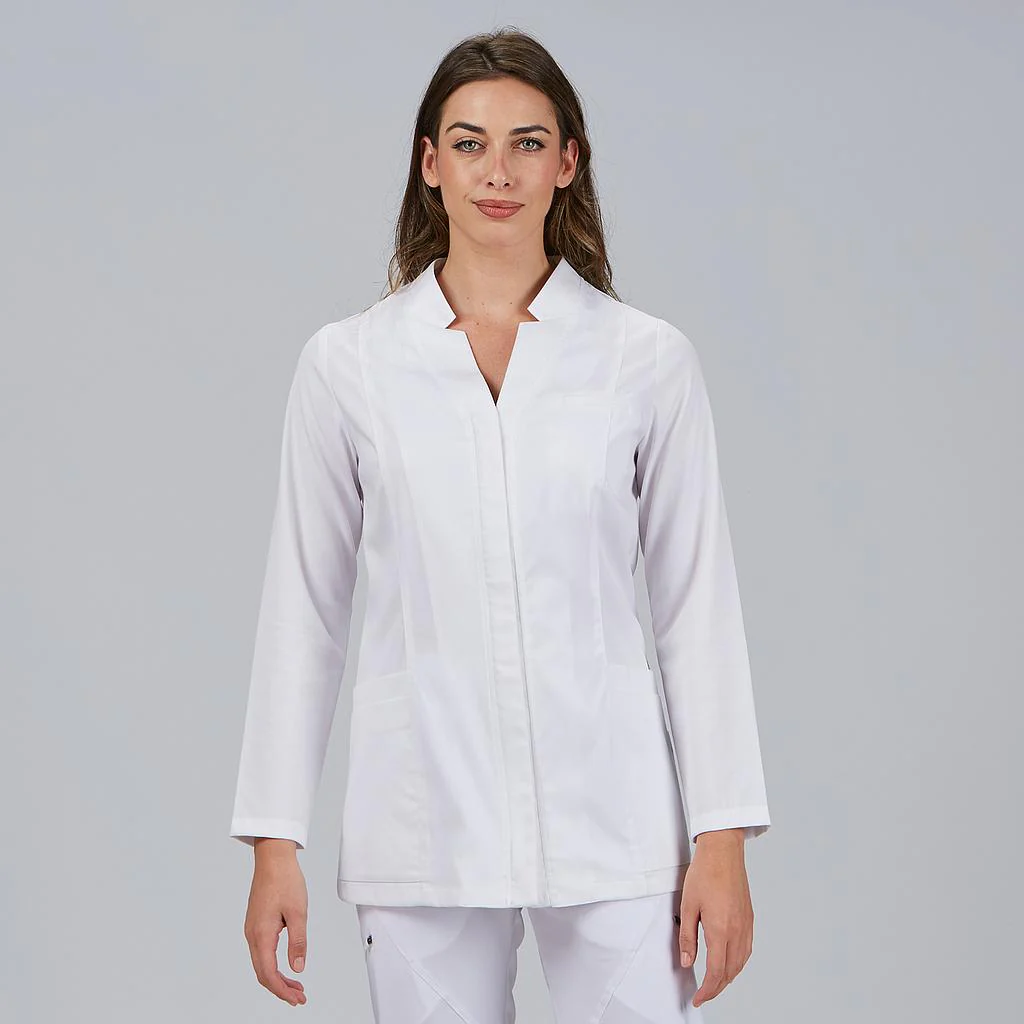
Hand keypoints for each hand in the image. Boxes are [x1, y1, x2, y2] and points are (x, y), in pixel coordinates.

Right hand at [242, 839, 308, 1005]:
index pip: (269, 974)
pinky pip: (262, 951)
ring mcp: (252, 929)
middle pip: (262, 973)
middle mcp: (252, 935)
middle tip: (299, 997)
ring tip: (296, 985)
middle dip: (280, 988)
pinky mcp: (256, 923)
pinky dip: (273, 964)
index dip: (282, 990)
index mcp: (262, 934)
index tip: (297, 998)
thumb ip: (298, 942)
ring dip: (277, 977)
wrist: (273, 858)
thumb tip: (297, 968)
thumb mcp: (298, 912)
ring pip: (261, 963)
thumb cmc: (286, 880)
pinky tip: (286, 965)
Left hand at [677, 828, 753, 1007]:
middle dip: (717, 988)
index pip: (715, 972)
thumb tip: (687, 961)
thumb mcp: (688, 905)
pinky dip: (738, 963)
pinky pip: (746, 949)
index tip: (698, 998)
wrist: (723, 851)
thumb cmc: (704, 873)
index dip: (707, 990)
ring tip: (714, 982)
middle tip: (704, 994)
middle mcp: (737, 931)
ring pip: (741, 963)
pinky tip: (730, 961)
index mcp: (720, 930)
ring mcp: (746, 925)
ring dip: (728, 977)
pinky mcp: (749, 918)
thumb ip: (687, 937)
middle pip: (730, 972)